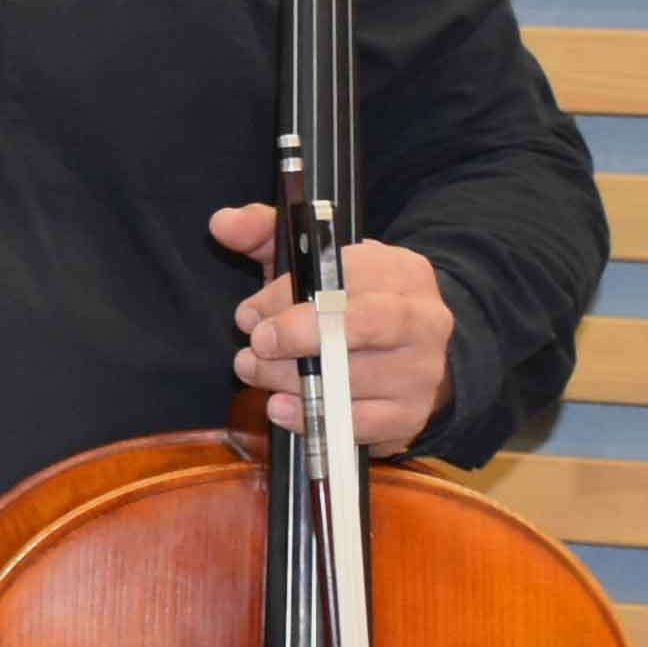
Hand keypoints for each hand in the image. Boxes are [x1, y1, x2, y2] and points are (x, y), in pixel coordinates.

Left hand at [213, 210, 457, 454]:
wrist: (406, 362)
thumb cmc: (349, 307)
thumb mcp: (313, 264)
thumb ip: (267, 235)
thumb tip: (223, 223)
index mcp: (403, 272)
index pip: (350, 273)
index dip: (291, 292)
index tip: (251, 310)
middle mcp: (423, 319)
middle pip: (363, 324)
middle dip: (299, 334)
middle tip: (255, 342)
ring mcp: (421, 371)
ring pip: (353, 377)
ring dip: (291, 378)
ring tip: (254, 372)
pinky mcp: (409, 416)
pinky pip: (358, 422)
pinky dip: (311, 417)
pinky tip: (280, 407)